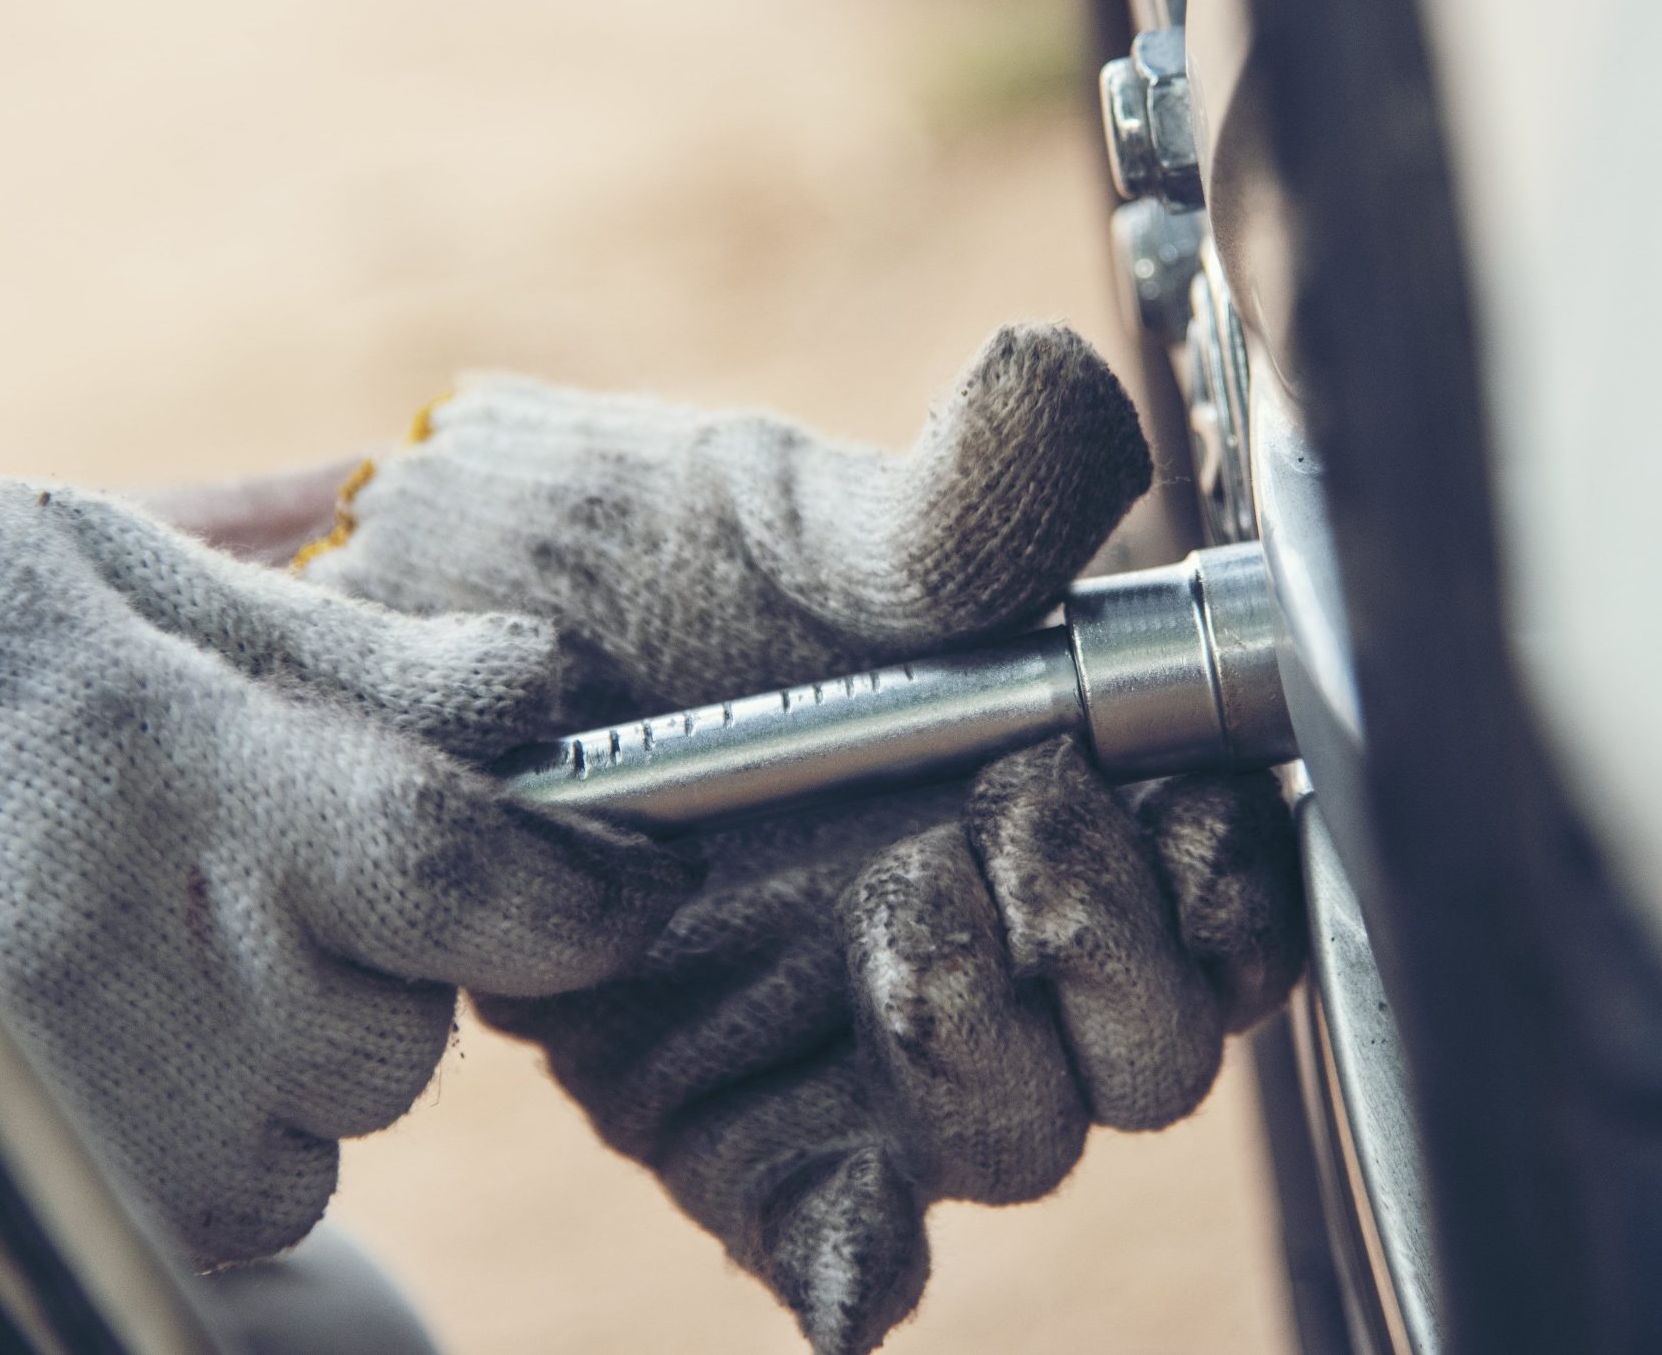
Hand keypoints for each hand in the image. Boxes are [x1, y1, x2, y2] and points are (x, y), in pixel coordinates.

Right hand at [0, 478, 697, 1264]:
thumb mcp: (117, 561)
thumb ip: (347, 638)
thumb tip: (540, 676)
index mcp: (187, 776)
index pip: (464, 868)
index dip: (588, 885)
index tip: (639, 872)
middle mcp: (144, 959)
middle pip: (416, 1026)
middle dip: (413, 954)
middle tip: (302, 865)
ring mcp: (85, 1093)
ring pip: (336, 1126)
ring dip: (317, 1045)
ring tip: (185, 934)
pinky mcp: (52, 1169)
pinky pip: (247, 1202)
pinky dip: (238, 1128)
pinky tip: (144, 1018)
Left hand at [301, 324, 1302, 1351]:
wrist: (420, 635)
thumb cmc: (631, 550)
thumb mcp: (787, 513)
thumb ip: (948, 496)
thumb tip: (1064, 395)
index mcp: (1055, 784)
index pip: (1224, 893)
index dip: (1241, 887)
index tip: (1191, 814)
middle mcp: (991, 931)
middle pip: (1151, 1051)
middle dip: (1116, 959)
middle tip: (1008, 821)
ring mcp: (867, 1037)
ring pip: (1022, 1136)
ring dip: (993, 1049)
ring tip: (900, 898)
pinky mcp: (737, 1122)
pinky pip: (831, 1235)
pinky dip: (859, 1271)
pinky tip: (855, 1271)